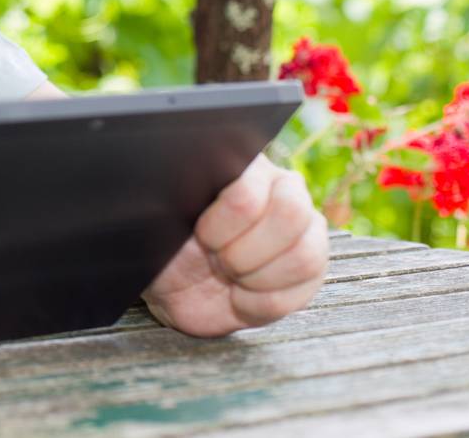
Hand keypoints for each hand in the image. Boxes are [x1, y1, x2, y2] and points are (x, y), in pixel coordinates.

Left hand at [140, 154, 329, 337]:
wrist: (171, 283)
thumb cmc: (166, 239)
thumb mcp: (159, 210)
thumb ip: (176, 185)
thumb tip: (174, 165)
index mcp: (244, 165)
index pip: (248, 193)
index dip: (222, 224)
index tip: (200, 236)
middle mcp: (284, 190)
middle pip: (291, 214)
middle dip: (244, 251)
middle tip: (218, 259)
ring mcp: (305, 232)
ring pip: (304, 257)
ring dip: (254, 278)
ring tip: (228, 276)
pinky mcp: (309, 273)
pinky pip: (300, 294)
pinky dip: (260, 304)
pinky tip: (238, 296)